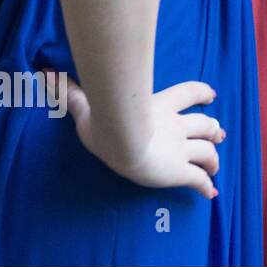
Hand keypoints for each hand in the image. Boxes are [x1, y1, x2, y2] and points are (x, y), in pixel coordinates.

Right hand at [57, 75, 225, 197]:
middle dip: (214, 129)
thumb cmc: (104, 119)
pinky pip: (198, 179)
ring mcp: (179, 149)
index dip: (203, 93)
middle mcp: (176, 126)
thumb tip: (46, 74)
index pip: (190, 93)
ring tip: (215, 166)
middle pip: (205, 124)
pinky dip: (206, 185)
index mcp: (160, 106)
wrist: (122, 139)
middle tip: (220, 133)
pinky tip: (210, 192)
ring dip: (213, 159)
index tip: (212, 95)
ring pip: (207, 152)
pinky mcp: (179, 171)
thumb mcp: (87, 104)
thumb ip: (72, 92)